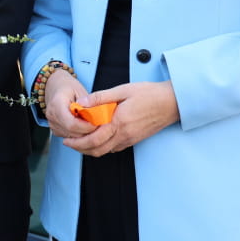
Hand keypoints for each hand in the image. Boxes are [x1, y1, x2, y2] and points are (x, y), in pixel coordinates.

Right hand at [42, 67, 94, 139]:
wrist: (55, 87)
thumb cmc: (68, 87)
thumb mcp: (80, 91)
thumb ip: (87, 105)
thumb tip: (96, 117)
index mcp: (57, 104)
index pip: (72, 124)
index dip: (86, 127)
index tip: (97, 124)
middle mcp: (52, 116)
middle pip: (72, 132)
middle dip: (87, 131)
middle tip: (98, 125)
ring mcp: (52, 124)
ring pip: (72, 137)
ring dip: (84, 134)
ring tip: (91, 123)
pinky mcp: (55, 130)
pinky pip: (70, 137)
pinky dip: (79, 134)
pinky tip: (83, 125)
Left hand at [62, 81, 179, 156]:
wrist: (172, 103)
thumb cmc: (150, 94)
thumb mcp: (123, 90)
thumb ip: (101, 97)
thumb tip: (83, 103)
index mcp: (119, 122)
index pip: (94, 139)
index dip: (78, 142)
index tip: (67, 138)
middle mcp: (124, 135)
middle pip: (97, 150)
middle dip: (80, 149)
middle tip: (69, 143)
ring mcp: (130, 139)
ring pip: (105, 151)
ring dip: (90, 149)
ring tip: (79, 142)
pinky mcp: (135, 139)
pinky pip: (115, 148)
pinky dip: (102, 147)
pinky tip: (97, 139)